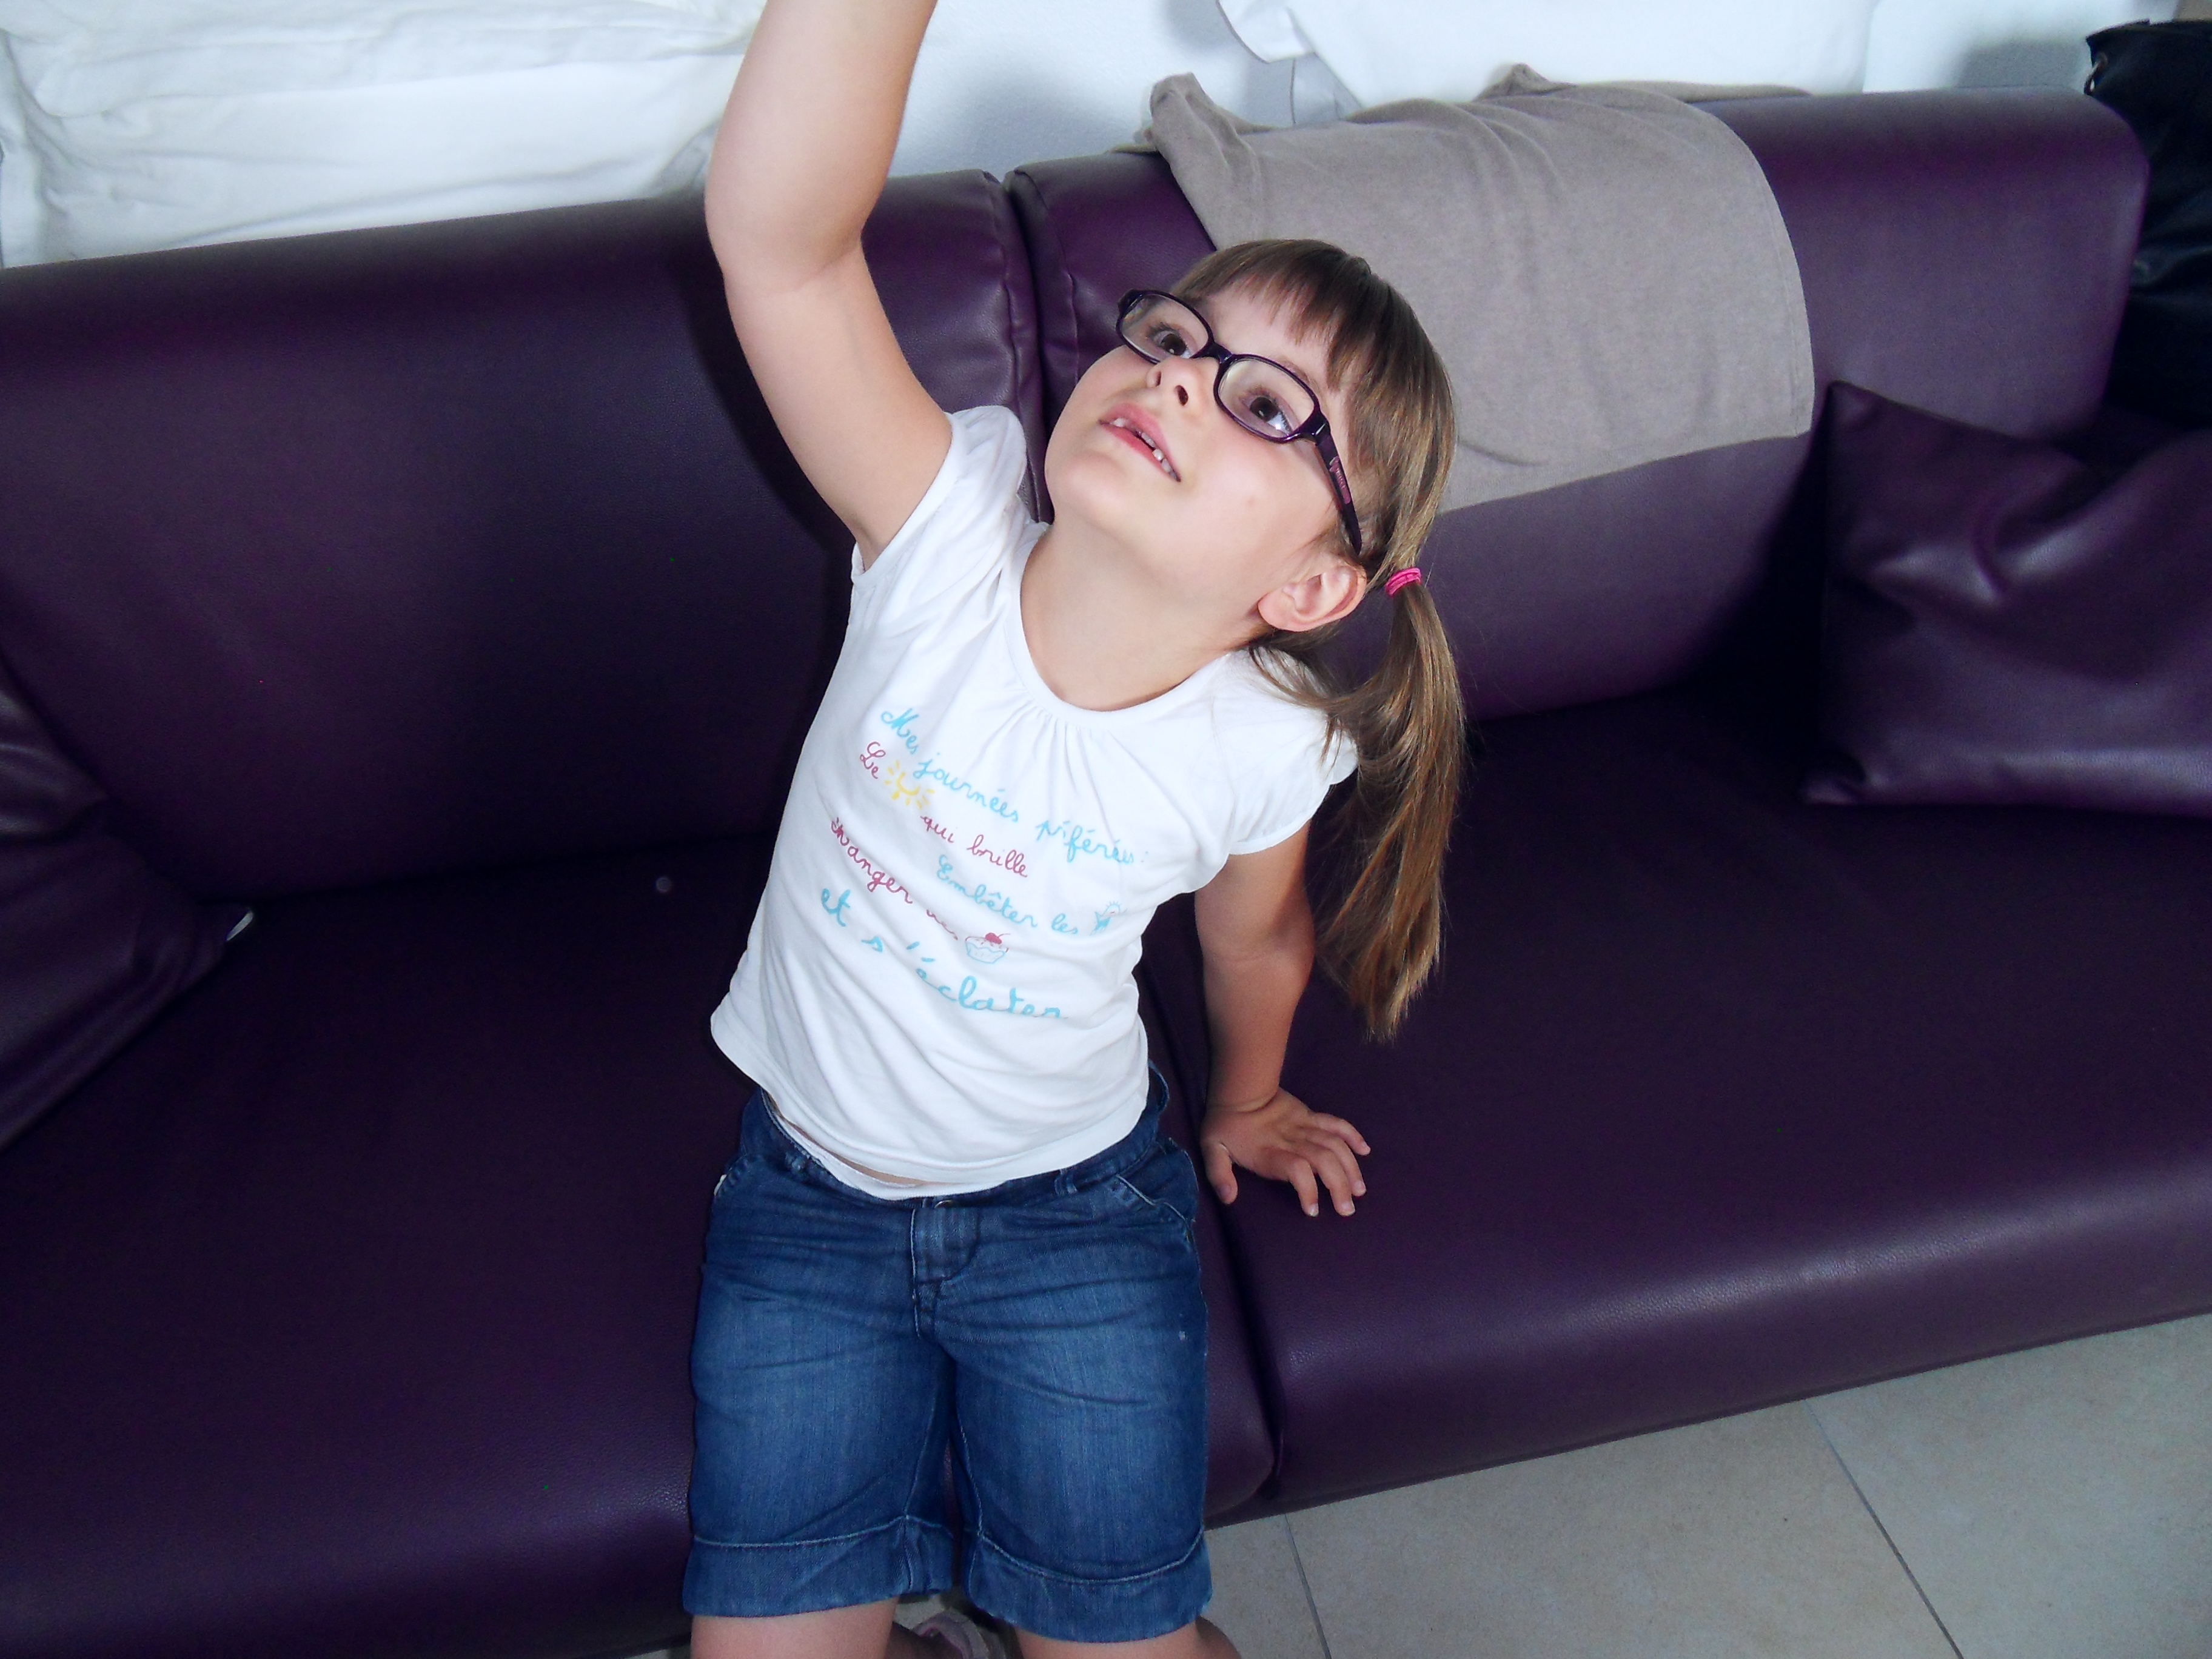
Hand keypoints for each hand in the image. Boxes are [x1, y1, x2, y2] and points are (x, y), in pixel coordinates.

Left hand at [1201, 1089, 1369, 1217]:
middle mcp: (1292, 1140)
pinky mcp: (1311, 1116)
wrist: (1239, 1087)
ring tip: (1359, 1190)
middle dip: (1339, 1187)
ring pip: (1336, 1145)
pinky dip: (1353, 1136)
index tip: (1313, 1211)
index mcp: (1269, 1152)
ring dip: (1350, 1168)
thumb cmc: (1225, 1124)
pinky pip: (1337, 1123)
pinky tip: (1364, 1151)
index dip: (1309, 1190)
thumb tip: (1228, 1199)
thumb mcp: (1212, 1148)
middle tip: (1347, 1210)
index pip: (1297, 1170)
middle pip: (1324, 1161)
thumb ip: (1218, 1174)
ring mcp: (1305, 1126)